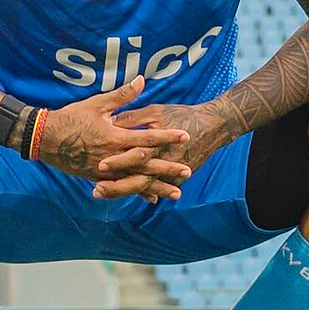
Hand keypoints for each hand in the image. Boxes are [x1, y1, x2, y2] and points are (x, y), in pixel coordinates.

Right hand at [37, 76, 192, 202]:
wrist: (45, 139)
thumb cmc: (71, 118)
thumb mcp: (97, 104)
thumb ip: (122, 95)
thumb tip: (141, 80)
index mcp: (114, 138)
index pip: (146, 138)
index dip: (167, 137)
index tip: (185, 136)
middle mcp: (113, 158)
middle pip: (146, 165)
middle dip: (168, 169)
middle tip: (188, 171)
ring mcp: (106, 171)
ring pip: (136, 181)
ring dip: (158, 186)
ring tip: (177, 193)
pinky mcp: (98, 178)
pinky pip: (123, 187)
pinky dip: (138, 192)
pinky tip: (151, 197)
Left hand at [108, 100, 236, 194]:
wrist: (213, 126)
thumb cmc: (181, 114)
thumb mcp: (155, 111)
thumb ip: (132, 117)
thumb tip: (109, 121)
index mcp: (157, 142)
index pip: (135, 155)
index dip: (118, 161)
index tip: (99, 166)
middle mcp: (164, 160)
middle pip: (138, 178)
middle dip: (116, 186)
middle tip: (95, 189)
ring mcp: (171, 172)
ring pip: (144, 187)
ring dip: (123, 192)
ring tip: (101, 194)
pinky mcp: (176, 177)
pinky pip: (156, 187)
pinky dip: (141, 193)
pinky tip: (121, 197)